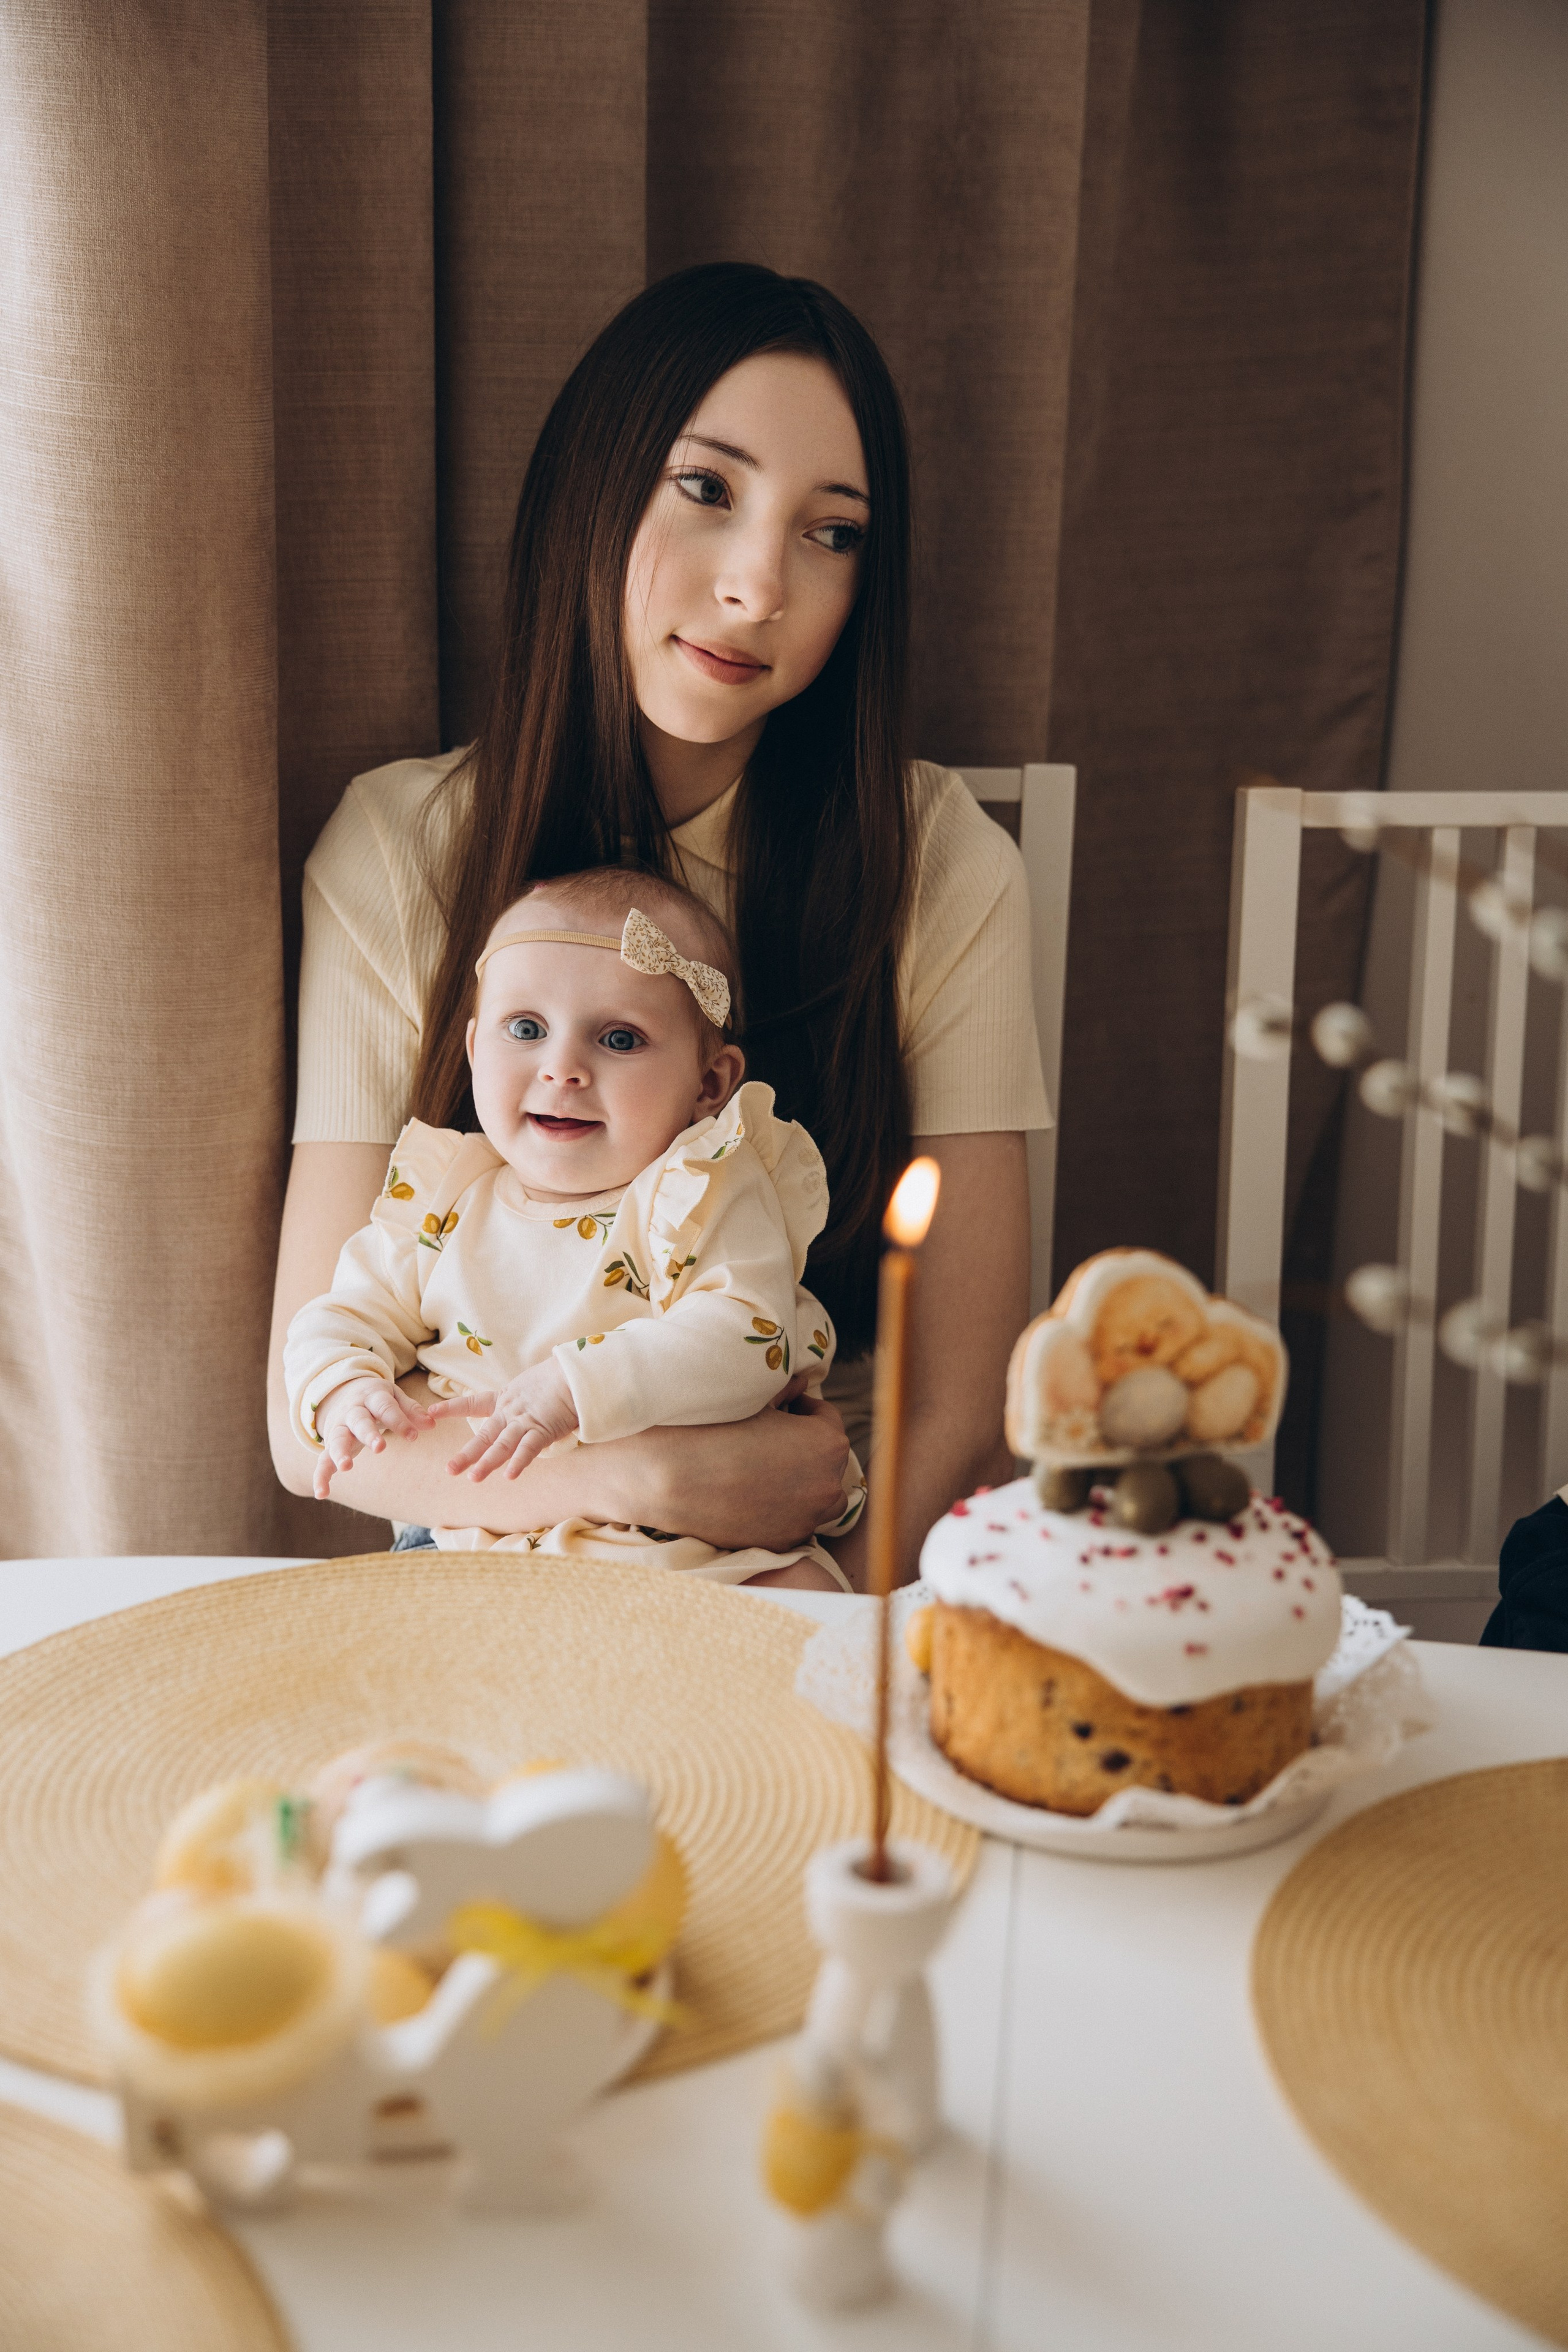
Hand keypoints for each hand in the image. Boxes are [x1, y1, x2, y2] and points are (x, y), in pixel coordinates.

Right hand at [312, 1377, 432, 1500]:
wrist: (343, 1392)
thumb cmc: (376, 1399)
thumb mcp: (394, 1397)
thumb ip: (412, 1410)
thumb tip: (432, 1424)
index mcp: (372, 1397)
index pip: (386, 1408)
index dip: (399, 1421)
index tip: (414, 1435)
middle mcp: (353, 1412)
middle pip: (359, 1422)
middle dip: (369, 1434)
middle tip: (380, 1447)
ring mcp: (339, 1428)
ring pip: (337, 1439)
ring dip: (340, 1453)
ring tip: (346, 1467)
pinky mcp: (329, 1445)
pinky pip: (322, 1460)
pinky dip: (320, 1476)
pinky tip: (322, 1494)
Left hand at [430, 1360, 580, 1481]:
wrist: (575, 1373)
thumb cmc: (558, 1379)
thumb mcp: (531, 1388)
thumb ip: (522, 1401)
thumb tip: (522, 1409)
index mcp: (505, 1399)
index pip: (473, 1403)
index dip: (451, 1407)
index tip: (431, 1412)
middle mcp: (510, 1413)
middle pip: (484, 1436)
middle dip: (467, 1454)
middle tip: (450, 1470)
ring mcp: (525, 1422)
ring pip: (502, 1445)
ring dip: (487, 1463)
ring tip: (473, 1478)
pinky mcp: (543, 1429)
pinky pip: (528, 1448)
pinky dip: (519, 1461)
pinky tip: (509, 1475)